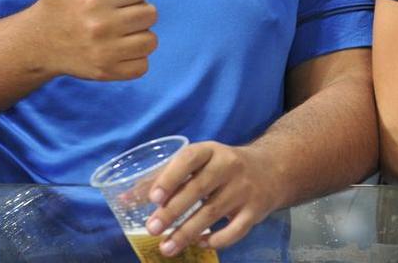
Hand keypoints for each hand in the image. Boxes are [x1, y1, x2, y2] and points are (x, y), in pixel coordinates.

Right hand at [28, 0, 155, 79]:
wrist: (38, 43)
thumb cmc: (57, 3)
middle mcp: (101, 26)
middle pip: (150, 13)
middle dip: (137, 10)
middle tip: (120, 12)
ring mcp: (105, 52)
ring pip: (150, 40)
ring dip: (140, 35)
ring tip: (123, 31)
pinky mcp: (107, 72)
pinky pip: (143, 66)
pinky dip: (136, 58)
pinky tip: (121, 49)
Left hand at [144, 142, 281, 256]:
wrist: (272, 169)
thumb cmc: (223, 166)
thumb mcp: (200, 162)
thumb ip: (165, 178)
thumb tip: (126, 199)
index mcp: (211, 151)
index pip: (189, 158)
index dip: (170, 177)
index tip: (153, 197)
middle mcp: (229, 166)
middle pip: (199, 189)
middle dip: (173, 211)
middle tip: (152, 228)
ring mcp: (244, 189)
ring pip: (212, 213)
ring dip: (187, 232)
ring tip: (166, 247)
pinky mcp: (255, 211)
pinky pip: (235, 230)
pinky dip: (216, 239)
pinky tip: (200, 243)